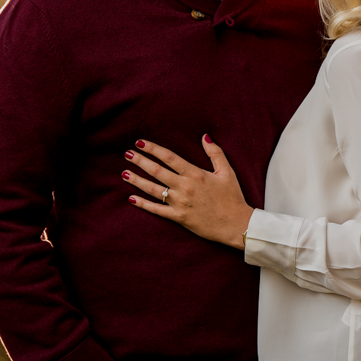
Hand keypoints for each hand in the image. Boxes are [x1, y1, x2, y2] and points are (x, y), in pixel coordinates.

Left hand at [123, 136, 253, 248]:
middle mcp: (185, 187)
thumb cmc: (233, 197)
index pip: (169, 157)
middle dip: (140, 161)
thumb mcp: (227, 172)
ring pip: (153, 189)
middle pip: (157, 171)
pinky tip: (132, 198)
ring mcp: (180, 203)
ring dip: (137, 180)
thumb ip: (215, 153)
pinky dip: (143, 204)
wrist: (236, 224)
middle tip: (127, 154)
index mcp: (195, 174)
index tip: (141, 143)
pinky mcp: (178, 217)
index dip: (153, 149)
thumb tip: (204, 137)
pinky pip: (157, 210)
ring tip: (124, 173)